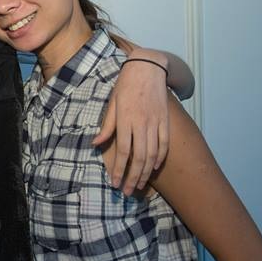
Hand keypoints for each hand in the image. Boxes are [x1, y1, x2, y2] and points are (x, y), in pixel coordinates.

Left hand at [93, 52, 169, 194]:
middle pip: (139, 158)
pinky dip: (160, 158)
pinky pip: (164, 144)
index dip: (119, 170)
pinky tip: (154, 167)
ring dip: (146, 172)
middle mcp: (142, 124)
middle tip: (127, 191)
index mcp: (126, 120)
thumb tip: (96, 143)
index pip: (123, 151)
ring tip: (139, 185)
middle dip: (133, 177)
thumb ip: (107, 125)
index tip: (115, 183)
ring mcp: (155, 123)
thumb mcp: (112, 103)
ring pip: (152, 154)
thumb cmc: (125, 86)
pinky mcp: (165, 121)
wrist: (148, 68)